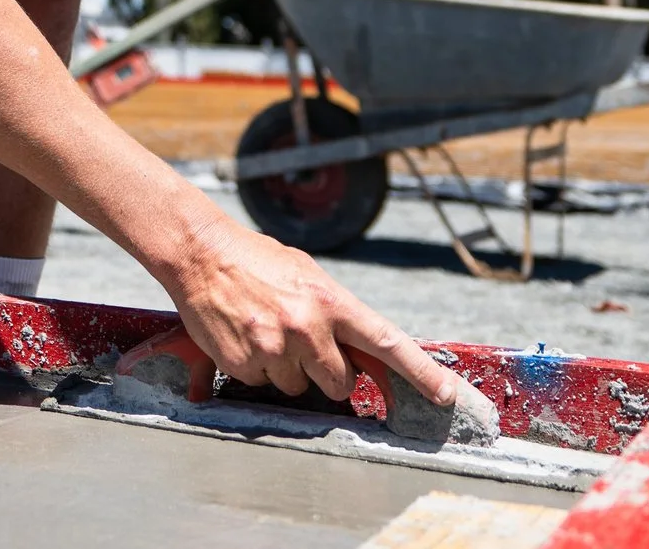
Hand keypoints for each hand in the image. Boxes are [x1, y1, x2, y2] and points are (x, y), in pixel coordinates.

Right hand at [167, 215, 462, 408]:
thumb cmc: (258, 261)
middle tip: (302, 342)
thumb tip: (362, 352)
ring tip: (264, 330)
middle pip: (339, 382)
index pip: (387, 342)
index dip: (422, 372)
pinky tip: (243, 336)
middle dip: (327, 372)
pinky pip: (263, 384)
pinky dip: (256, 368)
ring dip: (286, 369)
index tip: (448, 395)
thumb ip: (335, 313)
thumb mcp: (306, 276)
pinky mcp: (244, 365)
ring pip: (297, 386)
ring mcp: (274, 349)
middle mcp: (307, 327)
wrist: (200, 252)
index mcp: (330, 301)